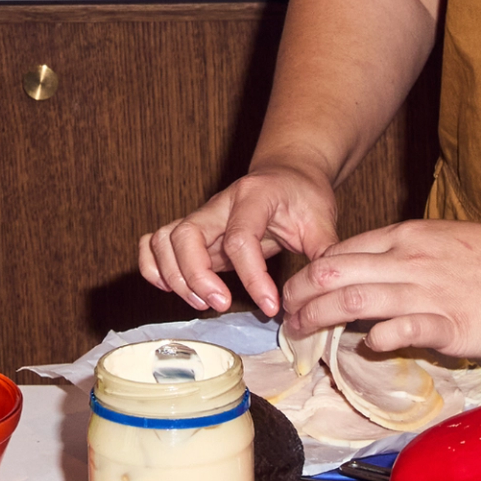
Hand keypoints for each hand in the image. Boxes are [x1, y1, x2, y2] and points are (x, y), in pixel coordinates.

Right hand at [137, 165, 341, 319]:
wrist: (286, 173)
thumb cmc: (302, 196)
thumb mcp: (322, 221)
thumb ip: (324, 255)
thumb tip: (327, 291)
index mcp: (255, 197)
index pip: (240, 239)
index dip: (252, 277)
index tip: (271, 306)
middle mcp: (219, 204)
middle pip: (187, 235)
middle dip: (197, 277)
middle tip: (222, 304)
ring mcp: (201, 217)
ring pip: (164, 239)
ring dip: (174, 276)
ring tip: (202, 302)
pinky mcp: (191, 230)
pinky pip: (154, 243)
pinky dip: (153, 267)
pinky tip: (170, 287)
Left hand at [277, 218, 480, 362]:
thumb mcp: (444, 244)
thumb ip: (407, 259)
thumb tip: (373, 281)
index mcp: (408, 239)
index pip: (341, 252)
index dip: (310, 274)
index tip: (296, 294)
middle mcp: (410, 261)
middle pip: (336, 273)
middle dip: (301, 295)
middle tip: (287, 318)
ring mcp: (429, 292)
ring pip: (358, 299)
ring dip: (321, 317)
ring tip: (301, 333)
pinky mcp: (452, 323)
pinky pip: (406, 327)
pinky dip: (380, 336)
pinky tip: (366, 345)